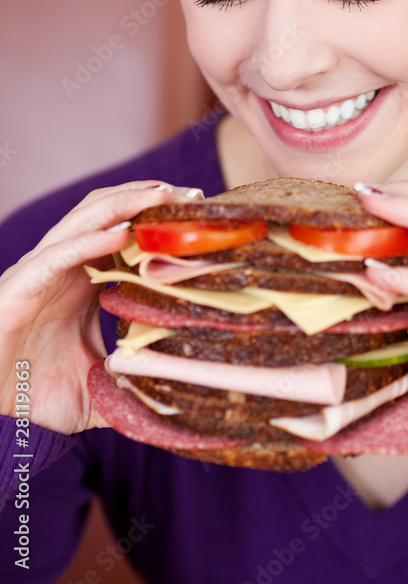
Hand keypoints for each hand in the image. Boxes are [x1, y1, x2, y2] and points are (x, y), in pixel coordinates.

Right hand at [0, 181, 202, 434]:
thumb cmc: (34, 396)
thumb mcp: (99, 388)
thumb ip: (134, 385)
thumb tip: (177, 399)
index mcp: (85, 281)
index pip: (125, 233)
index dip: (158, 219)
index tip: (199, 214)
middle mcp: (65, 268)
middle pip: (109, 214)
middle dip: (149, 198)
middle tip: (193, 196)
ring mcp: (42, 272)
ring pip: (85, 220)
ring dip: (125, 203)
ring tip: (165, 195)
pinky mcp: (21, 286)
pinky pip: (58, 254)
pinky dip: (90, 240)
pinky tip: (122, 233)